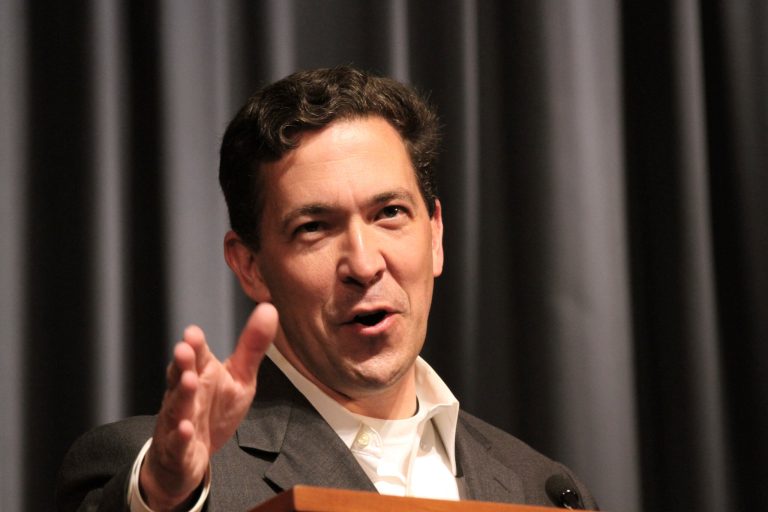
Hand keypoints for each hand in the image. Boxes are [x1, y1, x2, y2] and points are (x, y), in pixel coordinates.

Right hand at [139, 303, 277, 510]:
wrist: (189, 457)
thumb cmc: (214, 411)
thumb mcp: (239, 379)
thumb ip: (252, 348)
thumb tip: (269, 309)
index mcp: (201, 375)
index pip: (196, 357)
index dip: (195, 345)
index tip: (193, 333)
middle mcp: (186, 395)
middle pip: (181, 376)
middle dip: (182, 363)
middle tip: (184, 349)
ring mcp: (178, 421)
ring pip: (177, 407)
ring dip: (182, 394)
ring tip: (189, 381)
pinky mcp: (177, 449)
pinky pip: (177, 442)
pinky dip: (180, 436)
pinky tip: (186, 429)